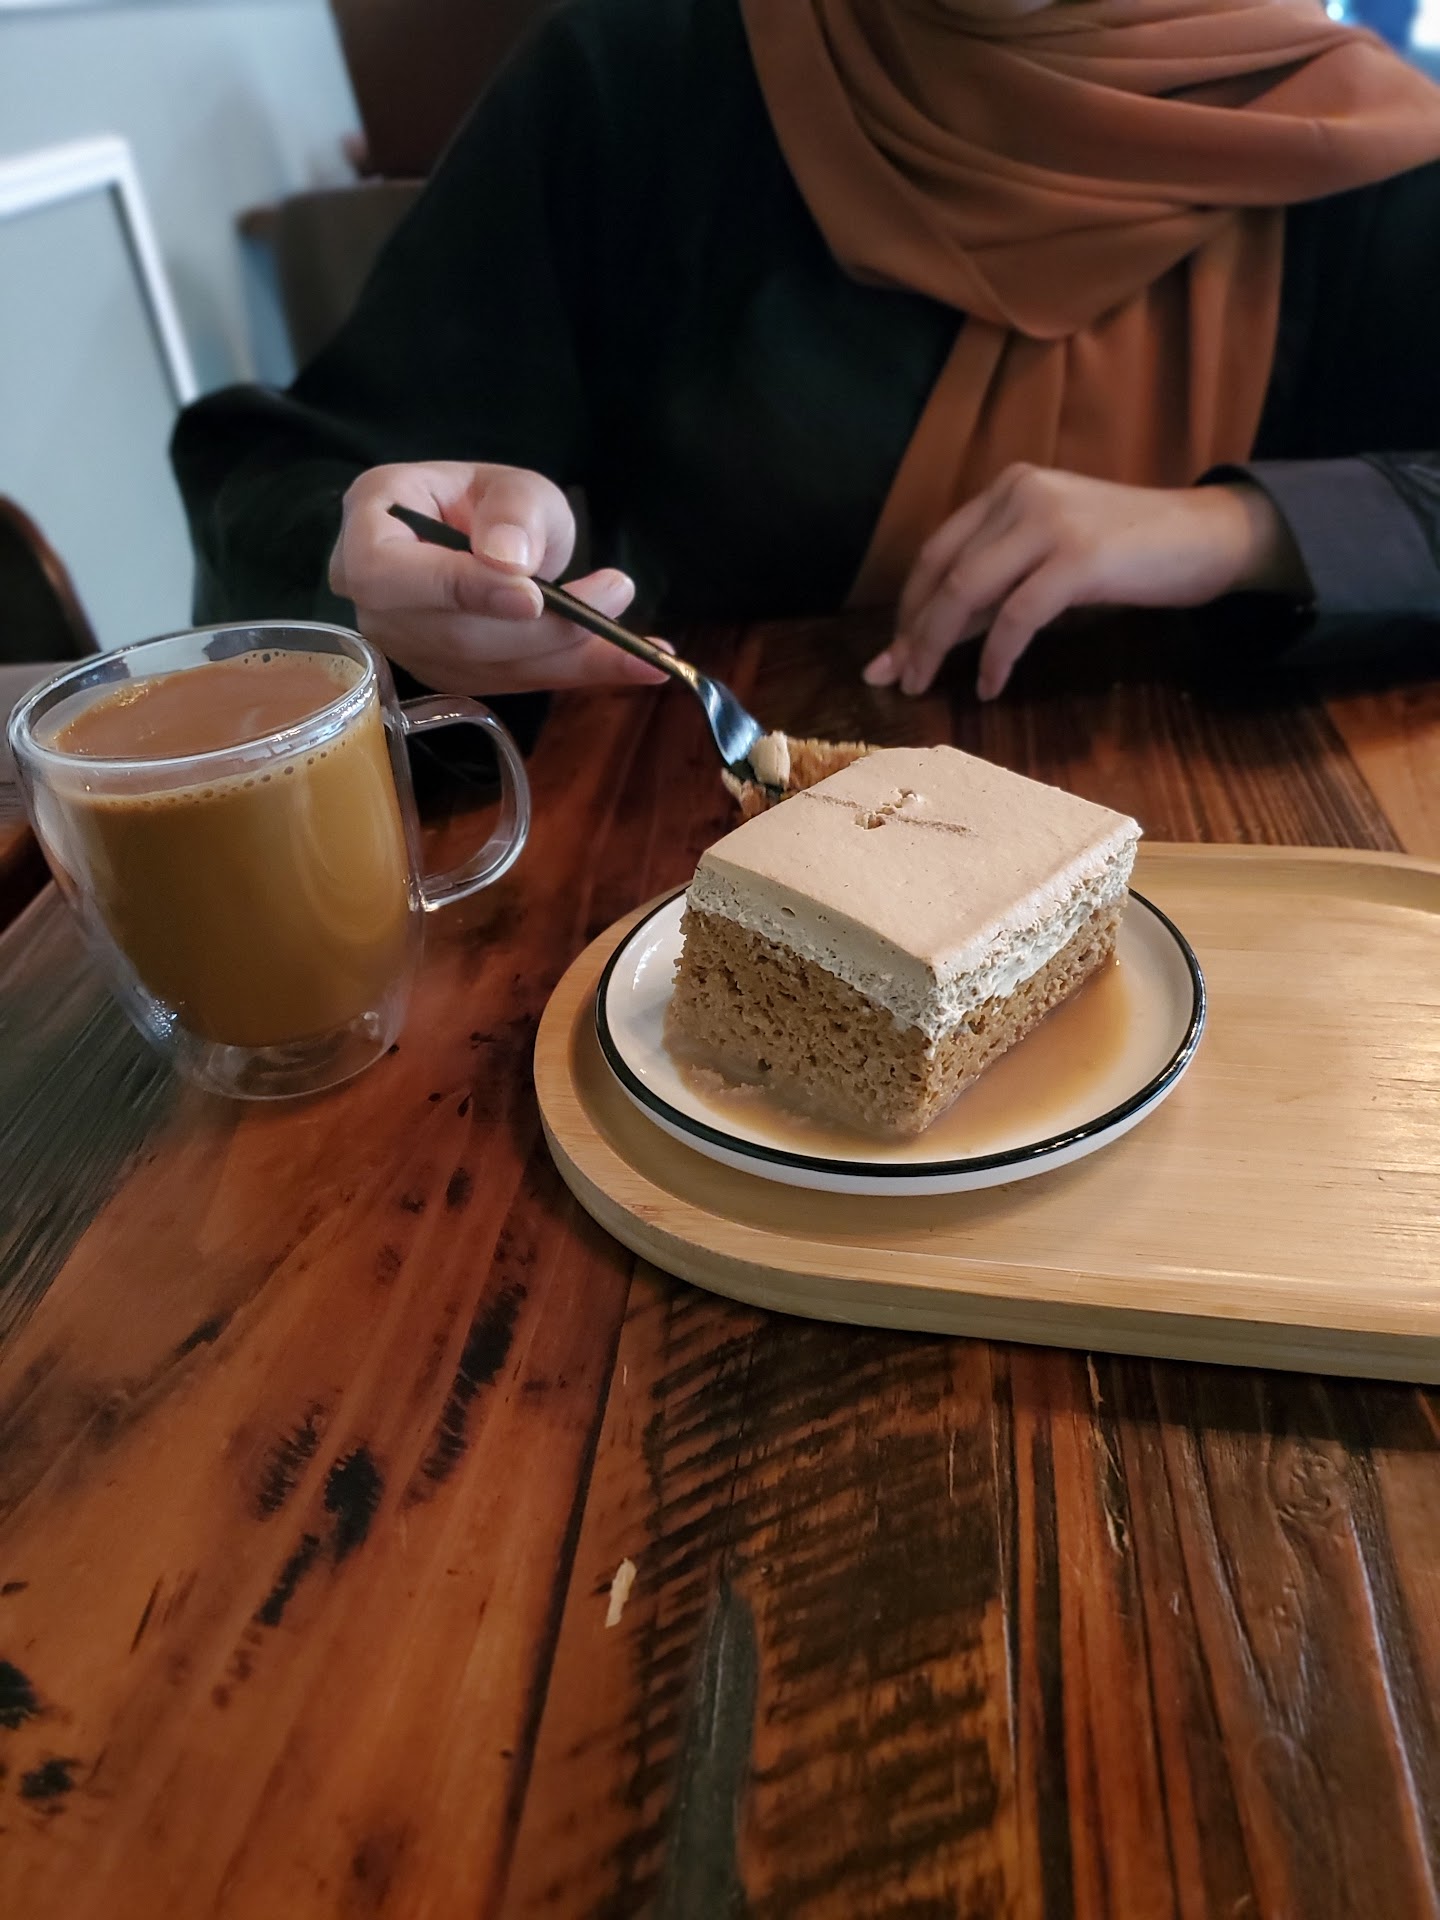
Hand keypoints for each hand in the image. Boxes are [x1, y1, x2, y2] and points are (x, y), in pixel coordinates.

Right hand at [330, 462, 670, 694]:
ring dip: (570, 653)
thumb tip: (510, 559)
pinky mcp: (453, 679)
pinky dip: (580, 674)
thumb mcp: (507, 483)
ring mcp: (410, 648)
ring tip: (637, 631)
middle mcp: (376, 603)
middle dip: (541, 627)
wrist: (481, 538)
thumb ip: (511, 511)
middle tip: (613, 594)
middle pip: (452, 633)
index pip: (387, 574)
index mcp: (368, 530)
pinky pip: (518, 683)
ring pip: (489, 668)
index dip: (459, 588)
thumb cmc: (482, 501)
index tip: (532, 594)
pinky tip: (640, 667)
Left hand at [864, 466, 1308, 701]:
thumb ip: (997, 585)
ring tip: (928, 686)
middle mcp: (1021, 493)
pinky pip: (1017, 616)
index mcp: (1008, 488)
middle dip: (913, 631)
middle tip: (897, 680)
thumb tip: (934, 638)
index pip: (938, 550)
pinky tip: (991, 685)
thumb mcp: (1051, 559)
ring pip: (968, 590)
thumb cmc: (1129, 555)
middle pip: (943, 571)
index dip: (909, 606)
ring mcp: (1051, 521)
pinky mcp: (1079, 557)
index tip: (891, 653)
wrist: (1208, 537)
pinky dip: (996, 657)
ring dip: (939, 645)